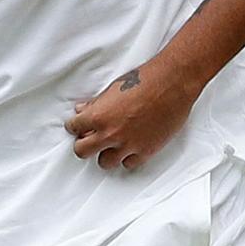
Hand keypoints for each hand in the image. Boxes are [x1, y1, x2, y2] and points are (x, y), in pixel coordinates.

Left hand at [64, 55, 197, 170]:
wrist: (170, 84)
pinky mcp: (145, 151)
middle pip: (82, 151)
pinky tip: (128, 149)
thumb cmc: (142, 81)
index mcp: (99, 115)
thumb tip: (82, 110)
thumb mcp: (112, 89)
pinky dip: (126, 158)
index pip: (74, 127)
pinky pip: (128, 164)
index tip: (76, 126)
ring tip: (109, 145)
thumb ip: (95, 104)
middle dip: (82, 144)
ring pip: (105, 163)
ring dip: (105, 153)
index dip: (74, 126)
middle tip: (87, 139)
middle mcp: (110, 133)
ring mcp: (128, 145)